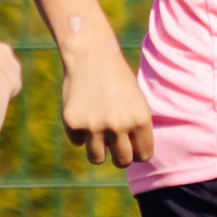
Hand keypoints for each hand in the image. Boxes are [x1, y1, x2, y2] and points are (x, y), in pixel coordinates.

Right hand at [59, 43, 153, 167]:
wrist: (91, 54)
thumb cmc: (117, 78)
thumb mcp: (137, 101)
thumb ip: (137, 129)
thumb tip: (133, 158)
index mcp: (140, 119)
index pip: (143, 155)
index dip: (137, 152)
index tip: (131, 147)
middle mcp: (119, 125)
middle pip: (121, 161)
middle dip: (118, 157)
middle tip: (114, 147)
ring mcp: (94, 125)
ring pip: (97, 158)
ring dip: (98, 150)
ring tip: (97, 134)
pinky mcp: (73, 122)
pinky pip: (77, 141)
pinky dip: (79, 132)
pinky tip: (82, 112)